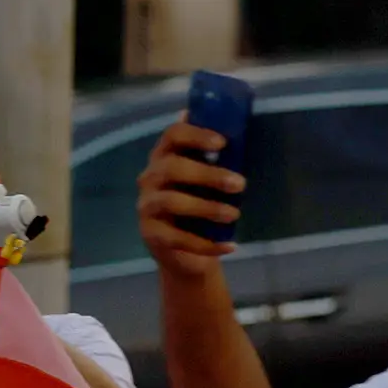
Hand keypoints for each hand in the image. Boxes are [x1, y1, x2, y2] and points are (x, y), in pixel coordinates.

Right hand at [135, 121, 244, 279]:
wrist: (185, 255)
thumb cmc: (199, 208)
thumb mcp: (208, 183)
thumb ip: (216, 161)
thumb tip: (235, 133)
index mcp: (165, 157)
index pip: (173, 135)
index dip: (195, 135)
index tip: (222, 143)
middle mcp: (150, 178)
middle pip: (172, 168)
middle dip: (207, 174)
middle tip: (240, 184)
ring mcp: (147, 206)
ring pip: (172, 201)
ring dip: (206, 207)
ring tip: (233, 215)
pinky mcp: (151, 234)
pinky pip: (177, 237)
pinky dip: (206, 243)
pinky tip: (230, 246)